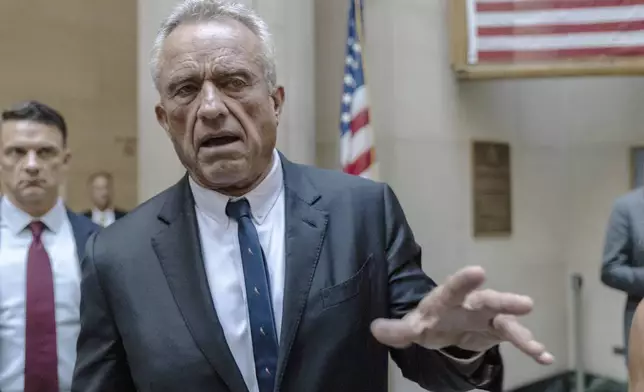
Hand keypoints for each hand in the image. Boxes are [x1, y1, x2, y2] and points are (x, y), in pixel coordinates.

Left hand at [370, 266, 553, 364]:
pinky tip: (544, 356)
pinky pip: (517, 337)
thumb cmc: (428, 321)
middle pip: (487, 300)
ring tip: (535, 346)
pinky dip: (530, 346)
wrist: (445, 325)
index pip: (453, 288)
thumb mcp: (410, 327)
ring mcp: (488, 316)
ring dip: (522, 331)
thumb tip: (374, 329)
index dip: (464, 281)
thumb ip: (395, 330)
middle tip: (525, 303)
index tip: (478, 272)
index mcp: (447, 299)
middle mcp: (471, 303)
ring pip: (507, 320)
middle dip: (504, 301)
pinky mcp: (499, 330)